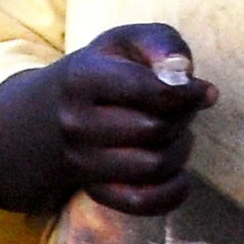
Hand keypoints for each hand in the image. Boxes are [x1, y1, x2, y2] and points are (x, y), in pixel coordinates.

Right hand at [0, 24, 217, 216]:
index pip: (150, 91)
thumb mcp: (124, 41)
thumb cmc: (100, 72)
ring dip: (180, 150)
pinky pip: (144, 202)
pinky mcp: (94, 191)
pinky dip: (173, 191)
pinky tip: (178, 173)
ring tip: (174, 134)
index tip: (199, 90)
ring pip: (155, 165)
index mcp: (83, 77)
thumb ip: (161, 43)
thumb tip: (187, 75)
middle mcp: (75, 122)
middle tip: (180, 110)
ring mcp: (81, 161)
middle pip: (156, 128)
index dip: (187, 92)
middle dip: (182, 118)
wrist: (44, 116)